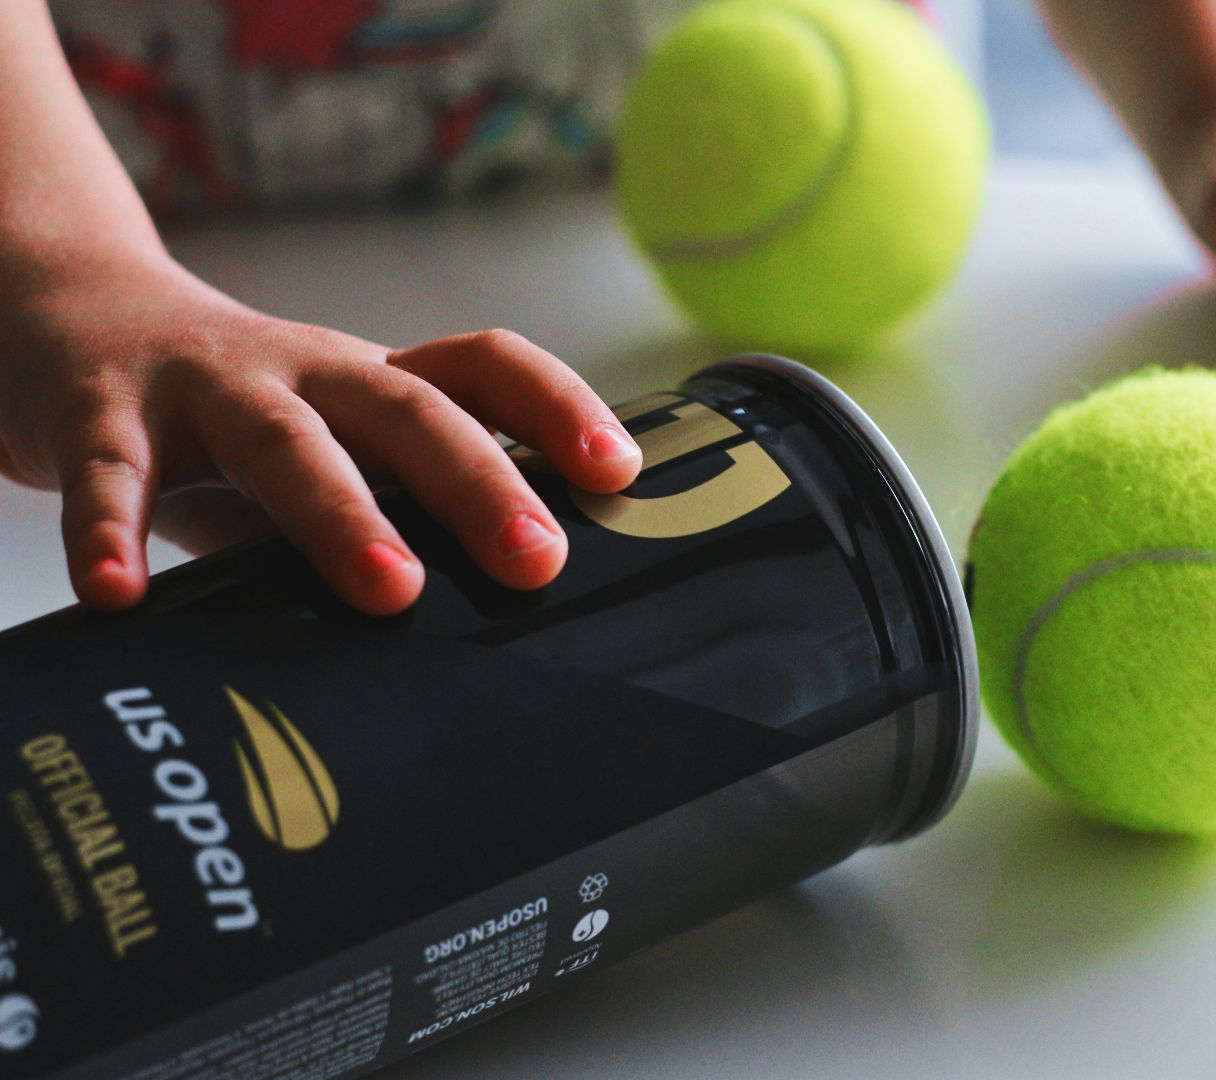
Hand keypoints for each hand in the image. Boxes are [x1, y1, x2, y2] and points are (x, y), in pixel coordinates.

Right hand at [0, 255, 642, 615]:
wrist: (63, 316)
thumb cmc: (226, 415)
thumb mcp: (319, 448)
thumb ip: (381, 519)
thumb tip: (481, 634)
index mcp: (371, 378)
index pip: (484, 367)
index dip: (557, 407)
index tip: (617, 471)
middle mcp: (304, 368)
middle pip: (407, 409)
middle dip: (479, 483)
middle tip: (537, 559)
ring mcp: (203, 385)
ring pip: (283, 438)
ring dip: (341, 511)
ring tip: (390, 586)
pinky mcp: (96, 412)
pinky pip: (108, 472)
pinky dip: (109, 529)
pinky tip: (120, 592)